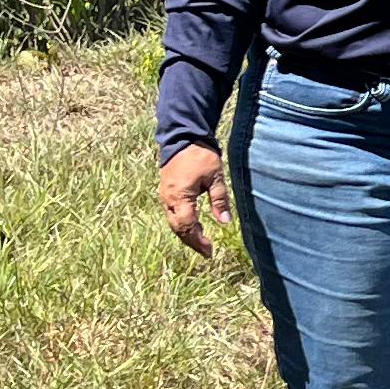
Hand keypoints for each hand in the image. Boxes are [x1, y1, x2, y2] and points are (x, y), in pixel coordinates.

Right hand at [157, 142, 230, 256]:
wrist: (182, 137)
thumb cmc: (201, 155)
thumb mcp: (215, 177)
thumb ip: (220, 199)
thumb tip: (225, 222)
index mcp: (180, 197)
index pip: (187, 226)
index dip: (198, 241)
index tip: (210, 251)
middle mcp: (168, 199)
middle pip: (178, 228)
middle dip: (192, 241)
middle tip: (207, 251)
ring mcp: (164, 196)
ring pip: (173, 222)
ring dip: (186, 233)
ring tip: (202, 242)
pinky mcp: (165, 192)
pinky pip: (172, 214)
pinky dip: (182, 223)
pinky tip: (194, 225)